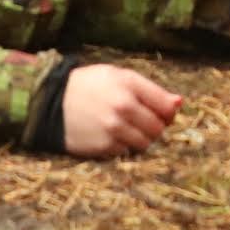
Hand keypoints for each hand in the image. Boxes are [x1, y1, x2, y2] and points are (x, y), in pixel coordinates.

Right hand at [61, 63, 183, 157]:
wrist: (50, 102)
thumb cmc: (88, 86)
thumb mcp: (118, 76)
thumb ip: (150, 89)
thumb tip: (179, 103)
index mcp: (129, 85)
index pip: (167, 107)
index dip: (169, 112)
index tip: (163, 113)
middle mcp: (123, 108)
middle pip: (159, 128)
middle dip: (155, 127)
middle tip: (141, 122)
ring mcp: (113, 130)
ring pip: (145, 144)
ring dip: (141, 139)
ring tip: (126, 129)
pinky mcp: (102, 147)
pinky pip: (126, 152)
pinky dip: (123, 147)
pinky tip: (111, 136)